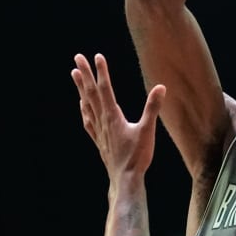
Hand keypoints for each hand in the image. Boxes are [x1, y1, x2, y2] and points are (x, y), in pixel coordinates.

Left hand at [71, 54, 164, 177]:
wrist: (125, 180)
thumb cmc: (137, 156)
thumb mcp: (148, 130)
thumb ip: (153, 108)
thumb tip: (161, 87)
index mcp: (113, 116)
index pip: (105, 88)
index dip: (102, 71)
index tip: (97, 56)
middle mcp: (102, 121)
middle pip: (91, 93)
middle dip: (85, 74)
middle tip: (78, 57)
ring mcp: (99, 131)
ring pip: (87, 104)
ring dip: (81, 88)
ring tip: (75, 74)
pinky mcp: (99, 141)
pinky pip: (88, 121)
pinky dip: (84, 110)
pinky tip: (82, 106)